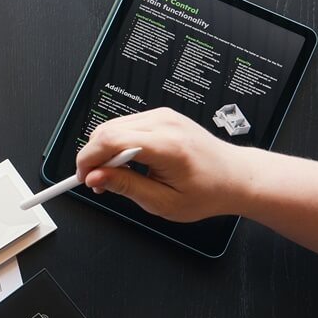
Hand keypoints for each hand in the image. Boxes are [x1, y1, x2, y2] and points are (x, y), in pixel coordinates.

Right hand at [75, 107, 255, 221]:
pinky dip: (117, 143)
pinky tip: (125, 162)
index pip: (110, 140)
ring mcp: (164, 116)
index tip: (82, 178)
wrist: (236, 176)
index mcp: (166, 146)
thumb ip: (125, 187)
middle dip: (93, 156)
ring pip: (113, 126)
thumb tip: (95, 178)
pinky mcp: (162, 116)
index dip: (87, 159)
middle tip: (97, 182)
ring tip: (113, 175)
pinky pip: (126, 125)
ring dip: (104, 150)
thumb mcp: (163, 202)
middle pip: (107, 130)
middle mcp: (164, 124)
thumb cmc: (208, 191)